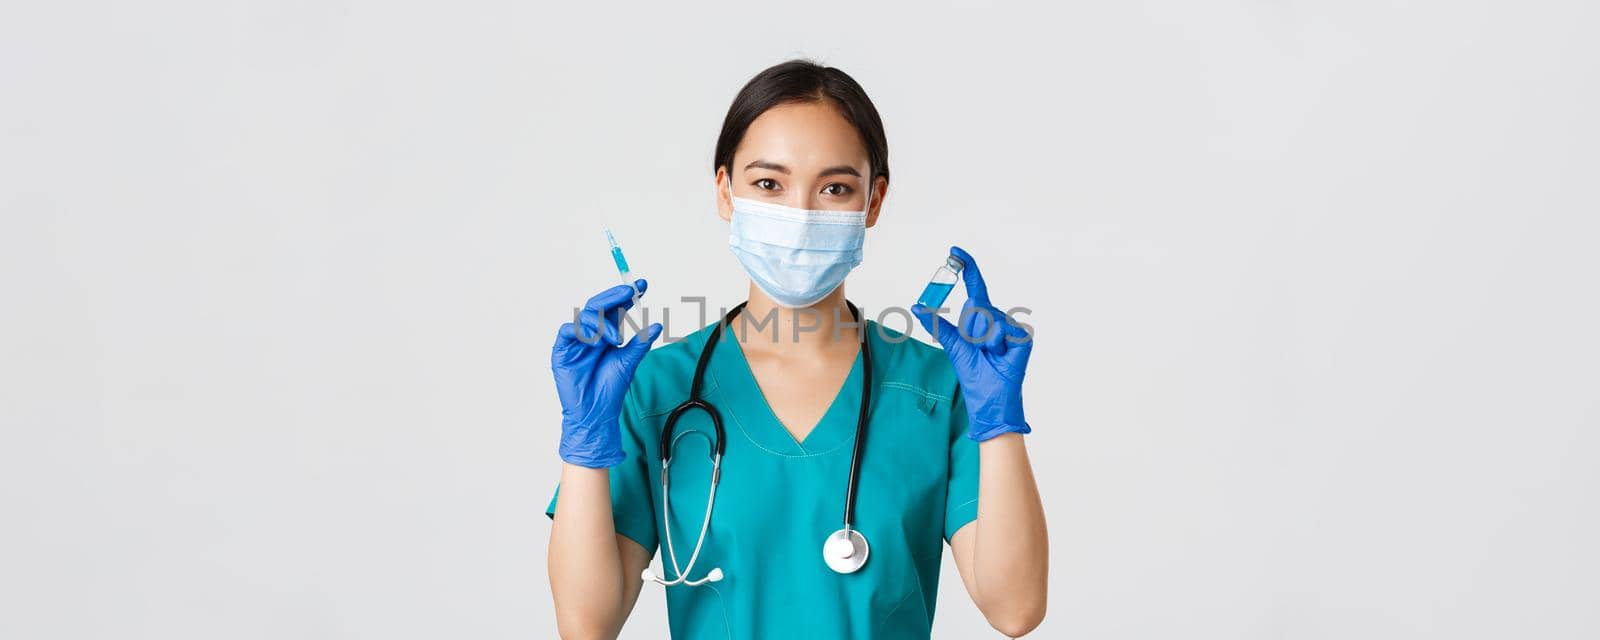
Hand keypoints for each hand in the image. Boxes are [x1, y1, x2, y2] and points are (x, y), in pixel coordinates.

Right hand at [552, 280, 662, 466]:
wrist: (596, 412)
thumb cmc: (610, 389)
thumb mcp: (628, 362)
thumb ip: (640, 343)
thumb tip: (657, 326)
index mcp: (607, 334)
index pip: (615, 309)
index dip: (627, 295)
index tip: (642, 284)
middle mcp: (591, 334)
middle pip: (599, 306)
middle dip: (614, 296)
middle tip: (629, 291)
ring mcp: (576, 341)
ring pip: (585, 316)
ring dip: (602, 321)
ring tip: (615, 338)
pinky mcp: (562, 350)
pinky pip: (567, 330)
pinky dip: (582, 331)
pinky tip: (595, 340)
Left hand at [911, 247, 1032, 441]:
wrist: (988, 397)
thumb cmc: (974, 374)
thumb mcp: (952, 345)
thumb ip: (938, 324)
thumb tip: (917, 306)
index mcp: (981, 319)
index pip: (975, 287)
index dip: (968, 268)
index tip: (955, 250)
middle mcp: (997, 319)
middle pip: (976, 305)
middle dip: (970, 329)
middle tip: (977, 349)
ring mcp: (1011, 327)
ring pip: (987, 317)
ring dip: (981, 340)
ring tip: (989, 355)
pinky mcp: (1022, 337)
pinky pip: (1000, 329)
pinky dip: (994, 344)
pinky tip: (1000, 356)